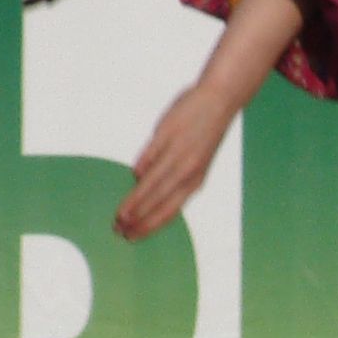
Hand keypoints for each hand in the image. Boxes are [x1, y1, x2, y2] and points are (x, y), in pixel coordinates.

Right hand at [116, 82, 232, 240]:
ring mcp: (177, 152)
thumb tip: (143, 185)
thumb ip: (173, 177)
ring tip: (120, 213)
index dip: (150, 225)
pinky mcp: (168, 134)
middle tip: (119, 229)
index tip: (133, 236)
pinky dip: (142, 166)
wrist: (218, 101)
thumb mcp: (195, 162)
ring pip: (152, 183)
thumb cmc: (203, 134)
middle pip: (158, 202)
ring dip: (135, 200)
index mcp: (196, 181)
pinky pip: (151, 154)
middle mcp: (188, 171)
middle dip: (138, 219)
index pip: (169, 211)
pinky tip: (133, 176)